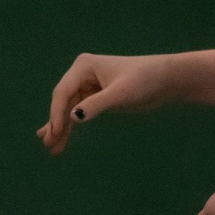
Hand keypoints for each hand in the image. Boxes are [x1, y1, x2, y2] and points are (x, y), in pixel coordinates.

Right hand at [39, 52, 177, 152]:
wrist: (166, 80)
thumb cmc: (144, 80)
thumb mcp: (120, 94)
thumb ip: (96, 104)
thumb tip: (73, 117)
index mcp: (83, 66)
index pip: (63, 92)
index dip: (56, 113)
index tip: (54, 133)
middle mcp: (82, 74)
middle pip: (62, 102)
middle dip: (56, 123)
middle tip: (48, 145)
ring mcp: (87, 86)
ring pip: (68, 109)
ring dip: (61, 128)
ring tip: (52, 148)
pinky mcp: (95, 97)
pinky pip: (78, 112)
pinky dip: (71, 125)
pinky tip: (61, 138)